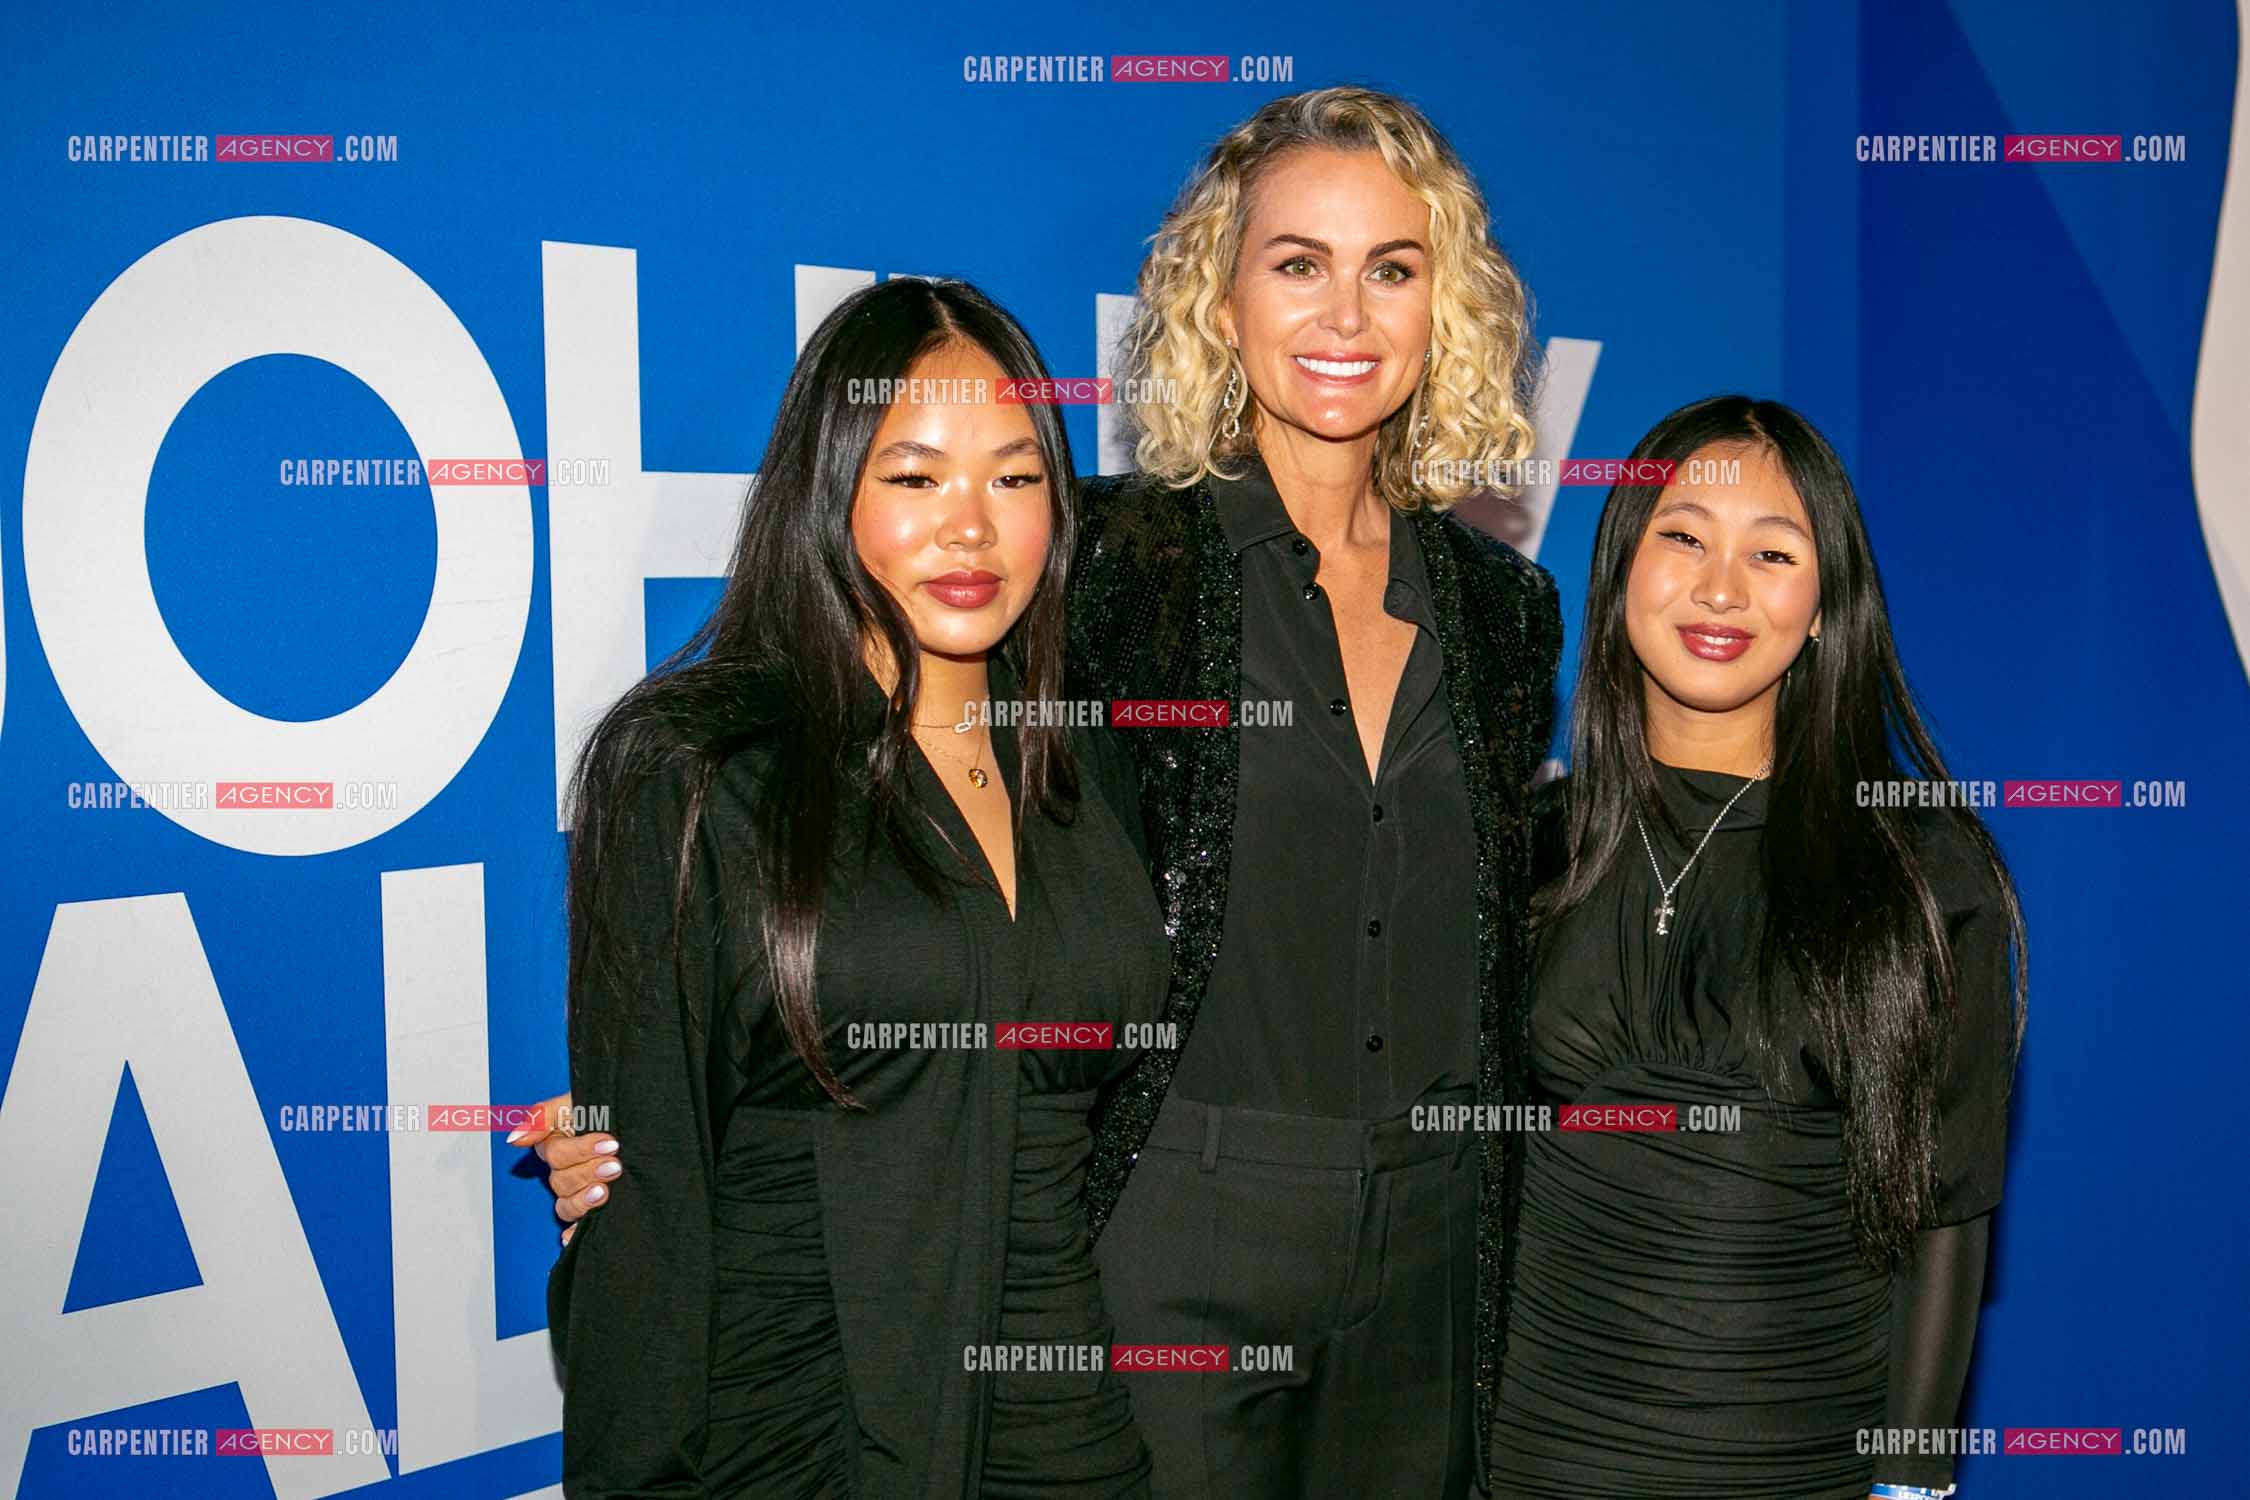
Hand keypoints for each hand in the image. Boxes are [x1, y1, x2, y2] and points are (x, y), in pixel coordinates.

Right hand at [506, 1090, 619, 1245]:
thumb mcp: (579, 1099)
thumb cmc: (609, 1108)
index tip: (610, 1143)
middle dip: (589, 1173)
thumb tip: (515, 1138)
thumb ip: (543, 1115)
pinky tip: (574, 1235)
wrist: (645, 1117)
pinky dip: (572, 1233)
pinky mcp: (592, 1208)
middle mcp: (565, 1170)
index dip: (581, 1151)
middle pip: (561, 1182)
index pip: (556, 1155)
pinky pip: (573, 1227)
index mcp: (557, 1144)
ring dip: (584, 1201)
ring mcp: (578, 1191)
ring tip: (606, 1191)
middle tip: (615, 1165)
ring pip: (565, 1206)